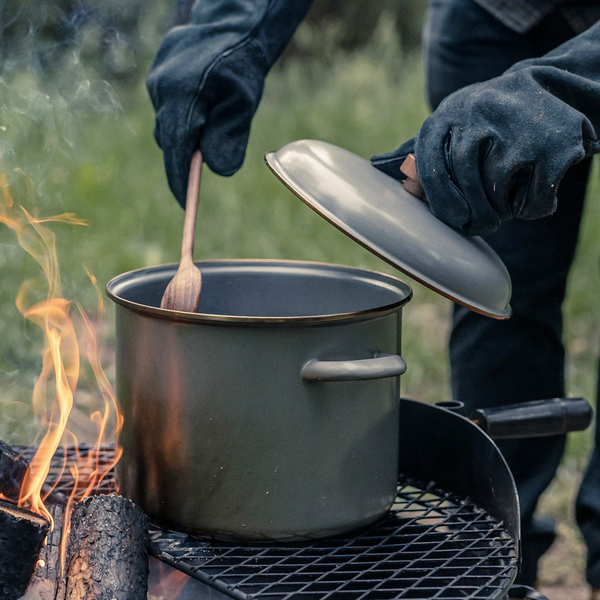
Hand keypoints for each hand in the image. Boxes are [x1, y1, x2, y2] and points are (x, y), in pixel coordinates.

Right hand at [147, 0, 311, 206]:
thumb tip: (218, 170)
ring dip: (186, 135)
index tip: (186, 205)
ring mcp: (155, 81)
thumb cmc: (242, 66)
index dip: (180, 182)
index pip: (177, 152)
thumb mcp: (244, 105)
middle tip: (203, 168)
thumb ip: (230, 138)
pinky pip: (167, 109)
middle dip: (185, 159)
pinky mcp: (156, 76)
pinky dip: (182, 117)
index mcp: (182, 98)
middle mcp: (161, 90)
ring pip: (168, 125)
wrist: (232, 25)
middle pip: (169, 141)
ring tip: (212, 124)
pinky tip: (203, 105)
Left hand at [373, 63, 597, 234]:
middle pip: (466, 183)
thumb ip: (417, 151)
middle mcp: (474, 116)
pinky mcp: (551, 143)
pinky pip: (534, 194)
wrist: (544, 86)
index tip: (456, 220)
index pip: (430, 170)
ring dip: (503, 210)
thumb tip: (376, 166)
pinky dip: (532, 207)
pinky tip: (532, 197)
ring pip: (497, 190)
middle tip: (484, 225)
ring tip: (505, 207)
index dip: (442, 203)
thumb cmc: (481, 120)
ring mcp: (514, 127)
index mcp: (442, 119)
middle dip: (475, 213)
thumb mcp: (447, 126)